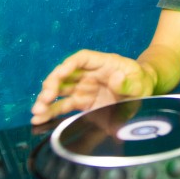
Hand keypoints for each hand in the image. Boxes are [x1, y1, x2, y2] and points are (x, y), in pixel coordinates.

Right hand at [30, 50, 156, 124]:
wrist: (142, 95)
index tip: (60, 73)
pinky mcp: (82, 103)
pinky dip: (51, 112)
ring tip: (37, 112)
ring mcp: (83, 88)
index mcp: (103, 63)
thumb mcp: (140, 83)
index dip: (69, 65)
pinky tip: (39, 119)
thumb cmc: (141, 83)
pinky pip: (63, 106)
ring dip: (46, 100)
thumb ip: (129, 83)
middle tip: (45, 98)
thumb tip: (115, 79)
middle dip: (52, 84)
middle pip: (65, 74)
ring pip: (60, 91)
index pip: (81, 59)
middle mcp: (89, 74)